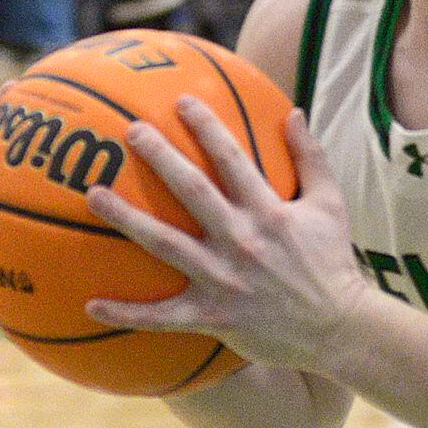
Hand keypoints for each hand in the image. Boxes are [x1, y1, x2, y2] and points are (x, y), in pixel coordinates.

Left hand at [85, 98, 367, 377]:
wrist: (337, 325)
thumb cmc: (331, 261)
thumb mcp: (330, 204)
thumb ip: (311, 158)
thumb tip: (293, 112)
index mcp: (269, 212)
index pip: (233, 160)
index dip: (207, 127)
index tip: (182, 102)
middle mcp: (242, 240)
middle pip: (192, 191)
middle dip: (161, 157)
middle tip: (132, 131)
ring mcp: (223, 279)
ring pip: (165, 244)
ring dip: (127, 219)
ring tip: (94, 194)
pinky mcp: (212, 315)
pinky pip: (161, 316)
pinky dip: (126, 312)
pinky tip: (91, 303)